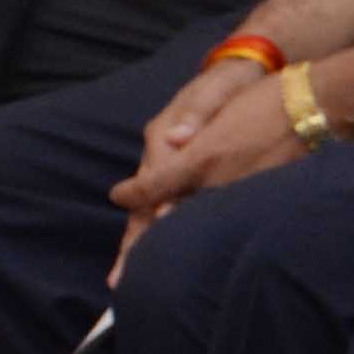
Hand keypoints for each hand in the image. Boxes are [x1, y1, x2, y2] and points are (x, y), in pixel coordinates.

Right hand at [112, 66, 301, 269]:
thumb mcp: (215, 92)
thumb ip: (197, 115)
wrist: (237, 73)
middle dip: (130, 242)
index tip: (141, 246)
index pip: (150, 182)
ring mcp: (165, 161)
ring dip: (138, 241)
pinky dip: (153, 227)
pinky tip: (152, 249)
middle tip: (117, 280)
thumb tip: (179, 138)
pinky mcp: (177, 167)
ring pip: (147, 206)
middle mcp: (158, 152)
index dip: (147, 214)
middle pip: (140, 203)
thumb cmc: (229, 86)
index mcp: (163, 137)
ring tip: (126, 276)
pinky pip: (160, 202)